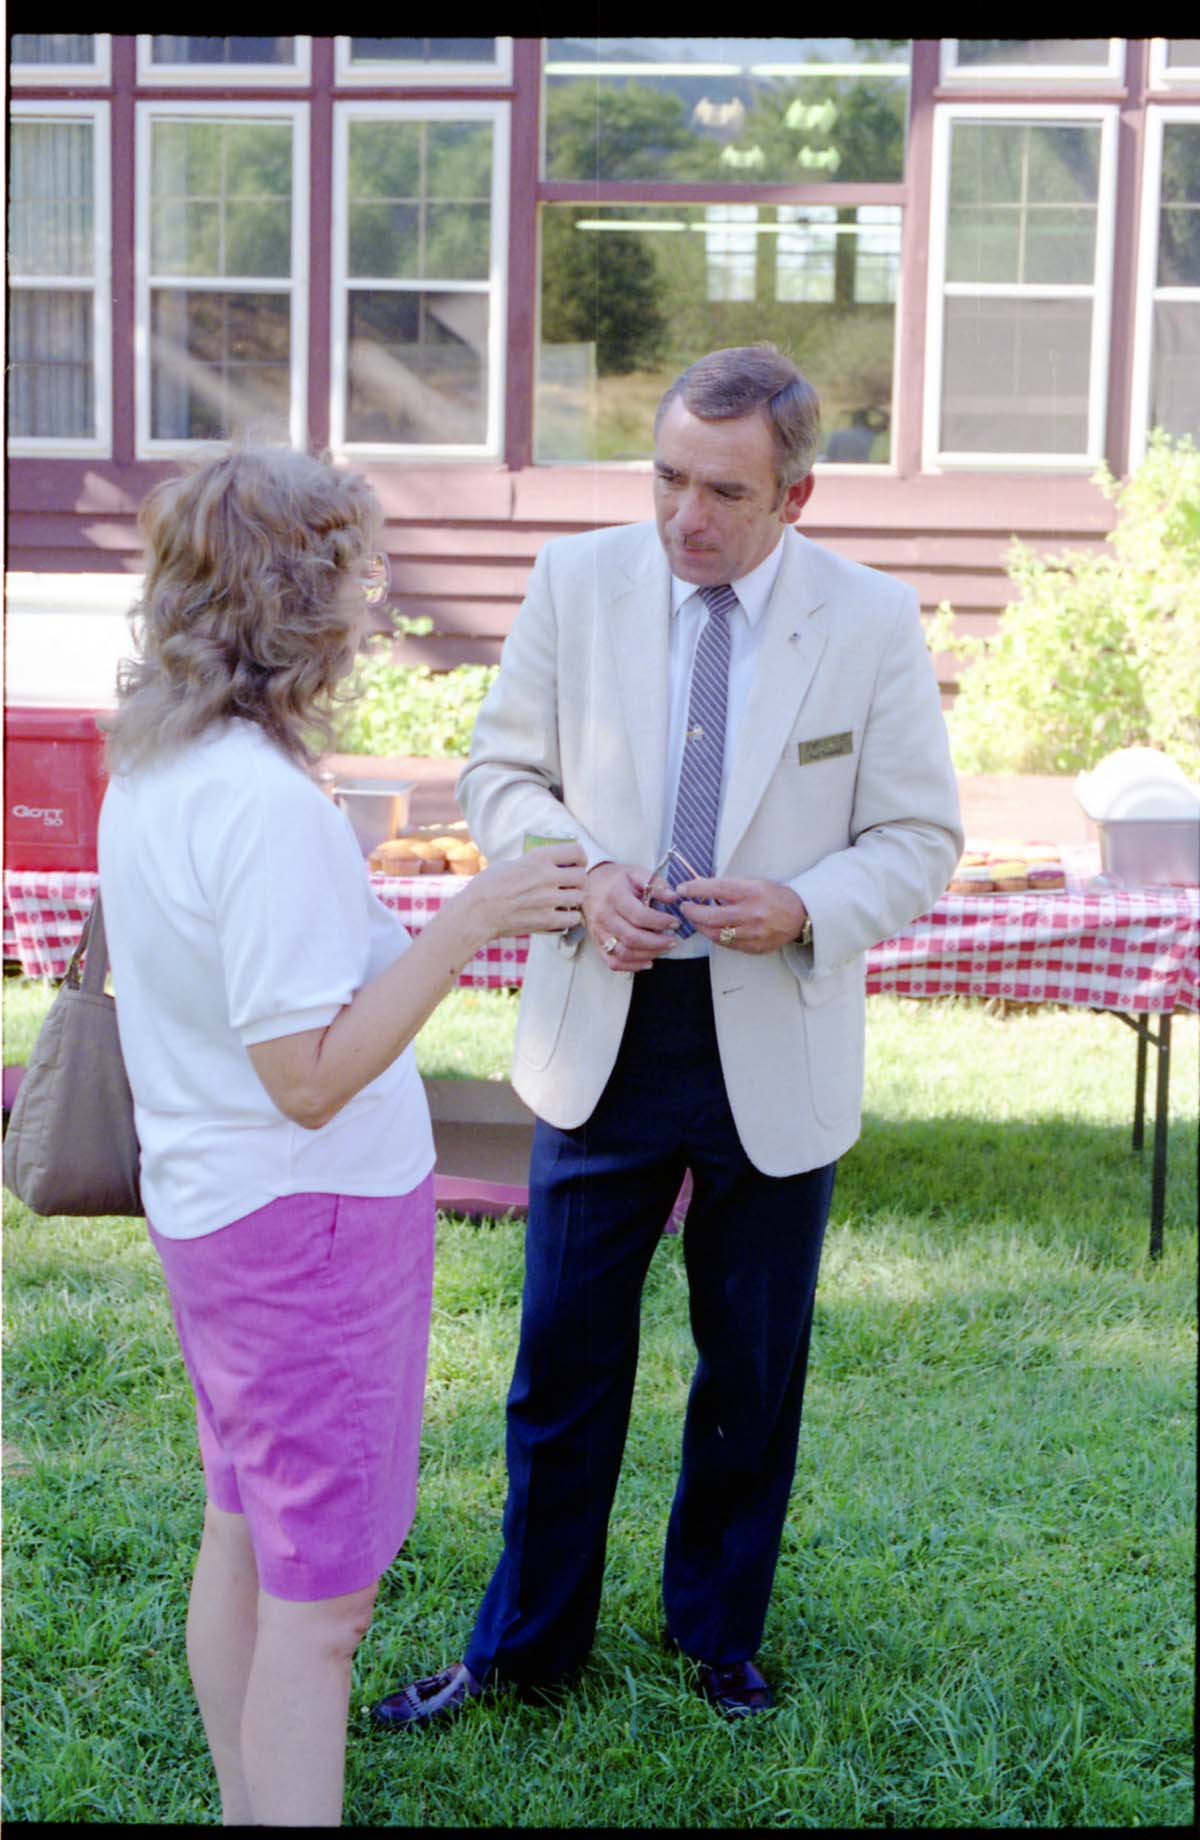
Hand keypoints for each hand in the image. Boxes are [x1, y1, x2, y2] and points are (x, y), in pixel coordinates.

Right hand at [467, 842, 586, 938]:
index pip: (576, 851)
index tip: (577, 863)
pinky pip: (573, 918)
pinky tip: (560, 915)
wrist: (477, 913)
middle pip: (582, 876)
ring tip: (564, 901)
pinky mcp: (547, 920)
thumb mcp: (510, 864)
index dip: (580, 858)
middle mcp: (547, 877)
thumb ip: (532, 864)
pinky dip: (569, 917)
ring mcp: (549, 899)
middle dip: (578, 881)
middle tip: (570, 886)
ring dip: (574, 899)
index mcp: (538, 858)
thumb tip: (548, 865)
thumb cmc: (487, 887)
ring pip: (580, 897)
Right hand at [583, 860, 678, 971]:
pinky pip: (612, 962)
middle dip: (657, 942)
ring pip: (623, 952)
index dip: (660, 922)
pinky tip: (648, 961)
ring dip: (648, 954)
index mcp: (614, 896)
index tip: (675, 922)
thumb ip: (656, 883)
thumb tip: (673, 897)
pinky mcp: (597, 943)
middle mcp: (604, 916)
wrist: (590, 884)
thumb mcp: (635, 873)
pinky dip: (631, 966)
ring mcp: (598, 932)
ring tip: (663, 948)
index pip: (639, 915)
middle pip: (632, 938)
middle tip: (673, 940)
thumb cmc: (616, 879)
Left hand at [674, 876, 807, 954]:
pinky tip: (711, 929)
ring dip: (700, 926)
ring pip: (715, 934)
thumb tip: (700, 885)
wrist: (798, 916)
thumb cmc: (773, 896)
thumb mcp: (752, 882)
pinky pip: (726, 944)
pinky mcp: (753, 947)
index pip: (716, 889)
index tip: (683, 889)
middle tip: (685, 907)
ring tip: (695, 919)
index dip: (695, 889)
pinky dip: (715, 936)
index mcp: (751, 892)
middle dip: (692, 912)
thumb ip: (727, 885)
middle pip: (711, 916)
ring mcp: (752, 933)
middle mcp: (751, 913)